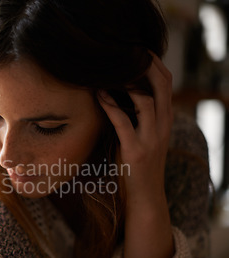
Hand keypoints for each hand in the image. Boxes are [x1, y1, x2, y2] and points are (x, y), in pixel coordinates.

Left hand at [97, 52, 174, 257]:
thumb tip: (119, 96)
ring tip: (108, 69)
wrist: (145, 198)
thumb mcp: (143, 137)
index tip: (135, 51)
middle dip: (145, 65)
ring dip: (127, 81)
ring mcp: (151, 138)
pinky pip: (124, 122)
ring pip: (146, 100)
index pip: (166, 83)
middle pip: (161, 85)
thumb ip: (137, 117)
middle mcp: (163, 126)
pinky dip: (111, 105)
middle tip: (125, 52)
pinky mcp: (136, 151)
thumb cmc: (138, 166)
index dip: (153, 64)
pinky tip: (99, 94)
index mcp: (165, 120)